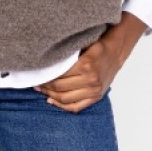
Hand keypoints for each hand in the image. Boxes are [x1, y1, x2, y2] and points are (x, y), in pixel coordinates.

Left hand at [33, 12, 147, 112]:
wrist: (116, 53)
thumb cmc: (97, 46)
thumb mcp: (83, 43)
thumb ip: (68, 52)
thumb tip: (46, 58)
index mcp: (86, 65)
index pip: (59, 75)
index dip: (46, 77)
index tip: (37, 75)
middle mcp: (90, 80)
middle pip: (60, 88)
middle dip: (45, 87)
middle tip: (36, 83)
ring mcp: (94, 91)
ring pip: (66, 99)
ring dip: (51, 96)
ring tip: (42, 91)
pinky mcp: (96, 97)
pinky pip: (76, 107)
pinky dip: (62, 106)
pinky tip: (52, 101)